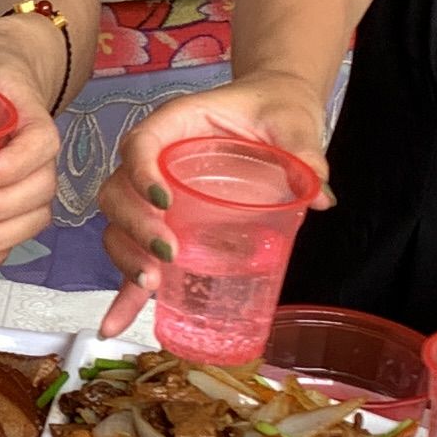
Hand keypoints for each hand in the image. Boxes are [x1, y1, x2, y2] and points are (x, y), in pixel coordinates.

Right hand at [95, 75, 330, 335]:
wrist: (274, 113)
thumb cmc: (274, 111)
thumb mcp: (290, 123)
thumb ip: (302, 152)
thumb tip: (320, 196)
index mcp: (176, 126)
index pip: (141, 144)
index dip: (141, 171)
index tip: (164, 199)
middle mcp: (154, 161)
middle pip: (120, 192)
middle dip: (135, 227)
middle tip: (168, 252)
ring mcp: (154, 197)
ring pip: (118, 227)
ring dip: (127, 258)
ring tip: (152, 283)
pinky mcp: (165, 228)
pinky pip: (138, 258)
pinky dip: (125, 295)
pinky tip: (115, 325)